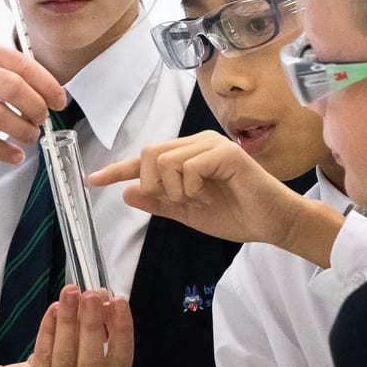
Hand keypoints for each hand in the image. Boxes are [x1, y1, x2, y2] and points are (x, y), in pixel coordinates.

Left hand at [0, 286, 133, 366]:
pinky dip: (48, 330)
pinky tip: (53, 309)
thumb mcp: (82, 352)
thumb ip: (97, 330)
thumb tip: (103, 299)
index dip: (122, 331)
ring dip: (69, 320)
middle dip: (93, 325)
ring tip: (70, 293)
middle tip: (92, 295)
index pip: (121, 363)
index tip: (119, 302)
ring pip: (65, 358)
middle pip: (92, 364)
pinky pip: (43, 358)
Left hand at [88, 131, 326, 251]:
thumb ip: (159, 202)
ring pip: (165, 160)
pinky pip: (189, 166)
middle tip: (179, 201)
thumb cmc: (236, 215)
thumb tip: (126, 192)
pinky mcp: (226, 153)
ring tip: (199, 200)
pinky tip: (208, 195)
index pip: (145, 158)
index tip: (93, 180)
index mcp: (187, 155)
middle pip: (149, 154)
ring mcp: (212, 144)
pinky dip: (192, 188)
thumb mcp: (188, 213)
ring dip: (175, 190)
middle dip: (153, 184)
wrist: (273, 223)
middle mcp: (197, 143)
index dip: (118, 169)